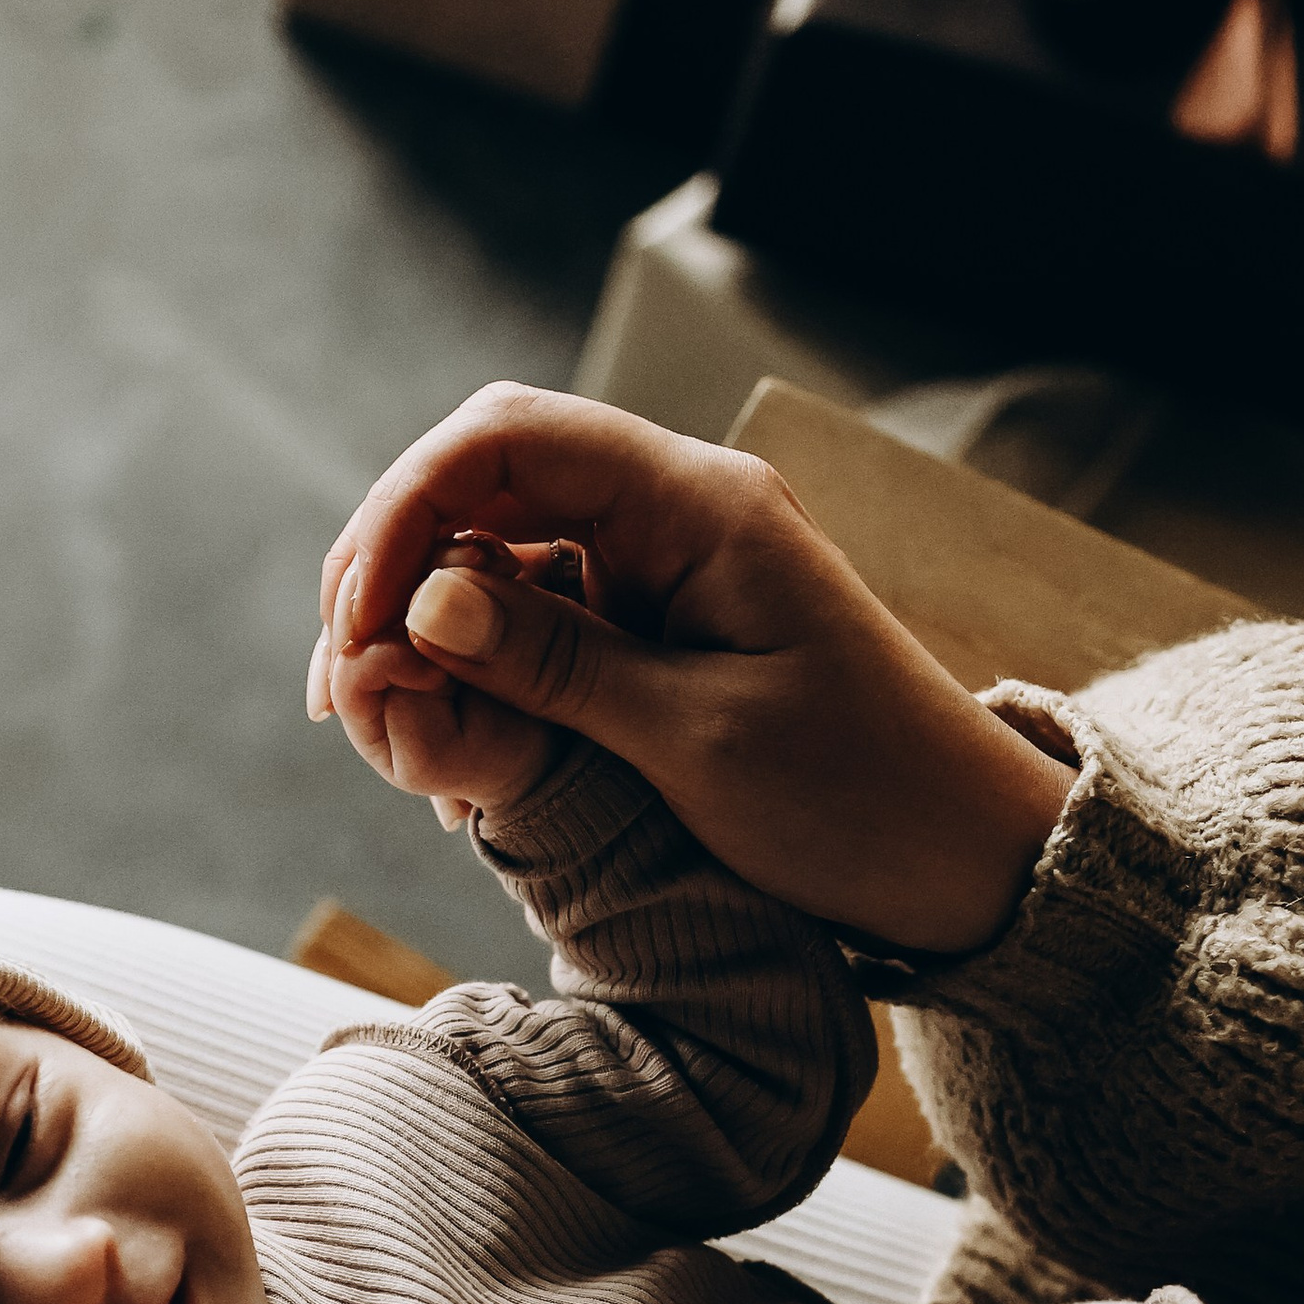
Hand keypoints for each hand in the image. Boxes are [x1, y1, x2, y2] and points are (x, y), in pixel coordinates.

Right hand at [313, 383, 1074, 955]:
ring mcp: (664, 566)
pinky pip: (536, 619)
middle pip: (484, 482)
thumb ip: (556, 663)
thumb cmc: (858, 801)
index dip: (403, 516)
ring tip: (380, 731)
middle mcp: (676, 510)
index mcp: (700, 504)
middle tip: (339, 692)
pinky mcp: (657, 627)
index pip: (505, 442)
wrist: (964, 862)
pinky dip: (476, 673)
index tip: (354, 629)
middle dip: (391, 570)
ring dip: (422, 629)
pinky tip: (445, 753)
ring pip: (497, 554)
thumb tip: (425, 601)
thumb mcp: (695, 741)